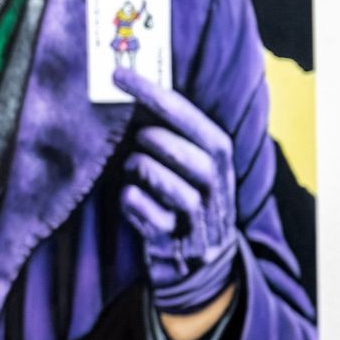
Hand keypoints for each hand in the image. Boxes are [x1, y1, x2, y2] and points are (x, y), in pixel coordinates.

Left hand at [113, 68, 238, 314]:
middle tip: (135, 135)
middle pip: (192, 156)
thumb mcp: (184, 164)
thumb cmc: (178, 199)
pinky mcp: (175, 246)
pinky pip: (151, 217)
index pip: (197, 123)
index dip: (157, 96)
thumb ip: (168, 132)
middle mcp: (217, 189)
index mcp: (220, 161)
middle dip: (156, 139)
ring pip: (175, 188)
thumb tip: (127, 88)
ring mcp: (199, 221)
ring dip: (144, 171)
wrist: (195, 264)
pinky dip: (133, 204)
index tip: (119, 75)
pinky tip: (128, 198)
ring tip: (132, 167)